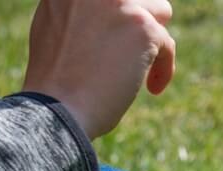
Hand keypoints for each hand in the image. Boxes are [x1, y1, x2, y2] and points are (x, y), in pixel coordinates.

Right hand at [21, 0, 175, 138]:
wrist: (57, 107)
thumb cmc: (56, 80)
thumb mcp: (56, 28)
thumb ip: (83, 13)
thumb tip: (114, 14)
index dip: (122, 17)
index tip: (121, 41)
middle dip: (142, 23)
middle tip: (134, 54)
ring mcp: (118, 3)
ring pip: (161, 11)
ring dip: (155, 40)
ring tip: (140, 71)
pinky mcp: (142, 27)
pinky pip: (167, 43)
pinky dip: (164, 68)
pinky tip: (153, 88)